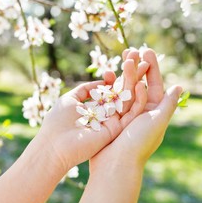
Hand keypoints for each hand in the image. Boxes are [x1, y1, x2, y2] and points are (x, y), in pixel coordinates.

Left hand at [32, 60, 146, 173]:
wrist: (56, 144)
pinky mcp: (116, 130)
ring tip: (145, 65)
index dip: (115, 76)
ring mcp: (112, 122)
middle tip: (140, 59)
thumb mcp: (71, 99)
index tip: (120, 63)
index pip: (109, 89)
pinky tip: (141, 86)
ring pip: (129, 100)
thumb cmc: (58, 120)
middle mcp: (105, 115)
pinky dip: (137, 100)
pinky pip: (130, 114)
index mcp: (94, 108)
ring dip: (137, 82)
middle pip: (122, 92)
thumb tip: (103, 82)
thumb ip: (86, 89)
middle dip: (130, 75)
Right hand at [90, 49, 182, 172]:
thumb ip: (168, 104)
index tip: (146, 50)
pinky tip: (106, 76)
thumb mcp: (157, 122)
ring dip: (123, 74)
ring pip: (125, 90)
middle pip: (139, 84)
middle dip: (136, 66)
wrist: (115, 164)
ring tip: (119, 59)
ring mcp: (124, 115)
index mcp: (154, 113)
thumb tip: (179, 86)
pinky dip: (110, 87)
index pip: (156, 85)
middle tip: (131, 49)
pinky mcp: (110, 119)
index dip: (152, 67)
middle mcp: (140, 113)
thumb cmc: (138, 144)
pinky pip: (111, 99)